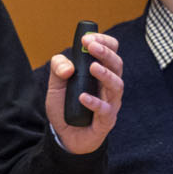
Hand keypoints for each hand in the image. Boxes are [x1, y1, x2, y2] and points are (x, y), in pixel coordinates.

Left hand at [46, 32, 123, 153]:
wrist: (65, 136)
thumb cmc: (65, 106)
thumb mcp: (55, 85)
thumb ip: (58, 69)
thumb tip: (68, 67)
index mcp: (101, 72)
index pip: (111, 51)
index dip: (104, 42)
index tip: (88, 38)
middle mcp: (109, 86)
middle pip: (117, 65)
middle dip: (105, 53)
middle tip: (91, 46)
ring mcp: (110, 103)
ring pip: (117, 85)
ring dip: (105, 74)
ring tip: (93, 67)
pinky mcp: (106, 121)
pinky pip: (105, 110)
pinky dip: (94, 102)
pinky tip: (82, 97)